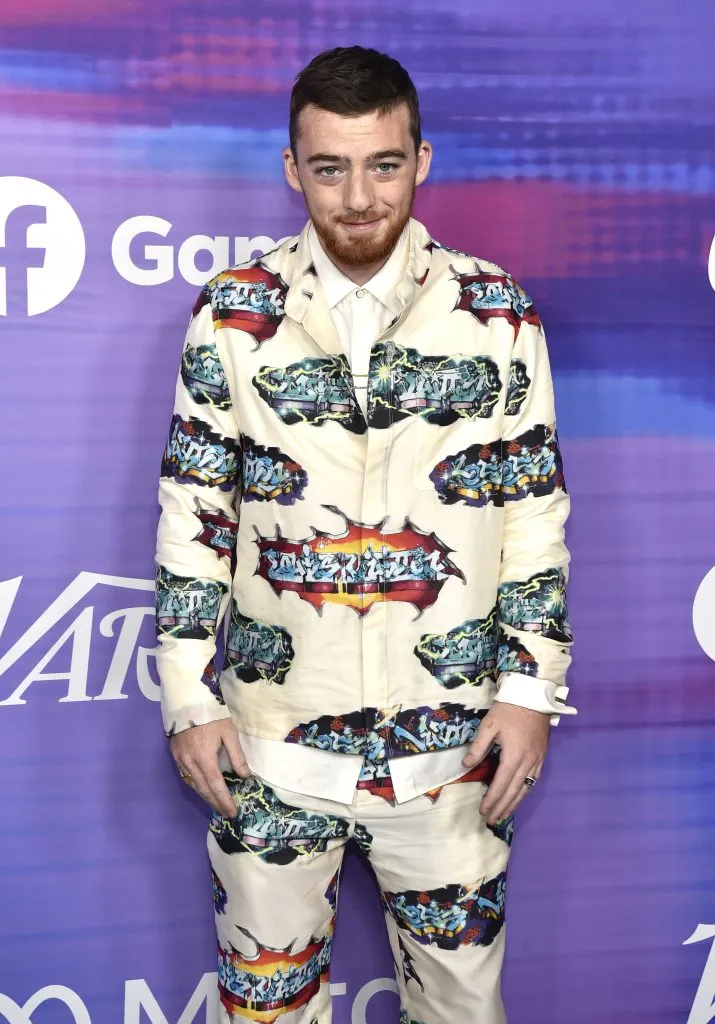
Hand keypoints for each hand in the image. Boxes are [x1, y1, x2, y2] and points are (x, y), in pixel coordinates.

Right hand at [170, 719, 249, 817]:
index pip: (216, 786)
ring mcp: (180, 760)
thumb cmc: (211, 715)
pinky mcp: (175, 755)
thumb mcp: (228, 732)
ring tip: (217, 804)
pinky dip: (196, 785)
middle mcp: (190, 763)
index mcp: (205, 758)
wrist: (186, 701)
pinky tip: (203, 788)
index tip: (232, 812)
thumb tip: (244, 775)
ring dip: (205, 796)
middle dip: (215, 803)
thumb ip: (237, 755)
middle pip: (203, 789)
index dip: (224, 801)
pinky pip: (186, 776)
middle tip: (226, 812)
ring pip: (193, 784)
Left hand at [462, 703, 549, 824]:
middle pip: (514, 791)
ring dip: (514, 803)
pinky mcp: (542, 757)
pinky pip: (533, 780)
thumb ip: (478, 747)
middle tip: (491, 820)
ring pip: (525, 788)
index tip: (483, 811)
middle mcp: (527, 762)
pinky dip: (525, 792)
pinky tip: (518, 796)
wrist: (533, 697)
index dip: (492, 799)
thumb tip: (466, 765)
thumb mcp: (489, 725)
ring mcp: (537, 761)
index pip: (501, 784)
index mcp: (514, 756)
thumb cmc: (509, 710)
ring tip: (504, 815)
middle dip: (502, 807)